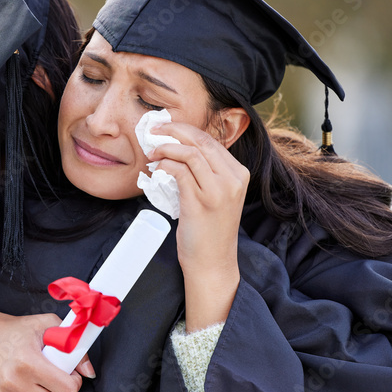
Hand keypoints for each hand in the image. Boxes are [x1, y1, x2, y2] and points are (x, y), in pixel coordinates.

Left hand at [147, 122, 247, 329]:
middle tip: (153, 131)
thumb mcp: (215, 195)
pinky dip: (165, 165)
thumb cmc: (209, 230)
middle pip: (200, 141)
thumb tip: (178, 148)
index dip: (184, 130)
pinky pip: (180, 171)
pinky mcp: (201, 202)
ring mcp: (219, 190)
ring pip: (190, 153)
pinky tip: (156, 169)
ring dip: (166, 148)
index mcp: (239, 173)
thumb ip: (205, 172)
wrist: (212, 262)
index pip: (210, 140)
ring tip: (152, 153)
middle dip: (173, 130)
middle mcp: (233, 178)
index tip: (165, 129)